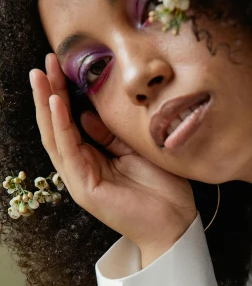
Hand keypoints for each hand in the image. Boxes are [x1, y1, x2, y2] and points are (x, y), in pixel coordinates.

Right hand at [30, 54, 197, 251]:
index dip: (63, 93)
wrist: (176, 222)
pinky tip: (57, 104)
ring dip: (47, 105)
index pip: (70, 121)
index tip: (59, 64)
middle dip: (48, 94)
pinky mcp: (85, 189)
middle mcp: (81, 168)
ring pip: (55, 137)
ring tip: (41, 77)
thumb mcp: (135, 149)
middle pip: (56, 126)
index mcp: (93, 159)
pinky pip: (69, 152)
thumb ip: (111, 134)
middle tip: (43, 63)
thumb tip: (87, 114)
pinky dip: (61, 126)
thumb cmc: (162, 188)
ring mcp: (80, 179)